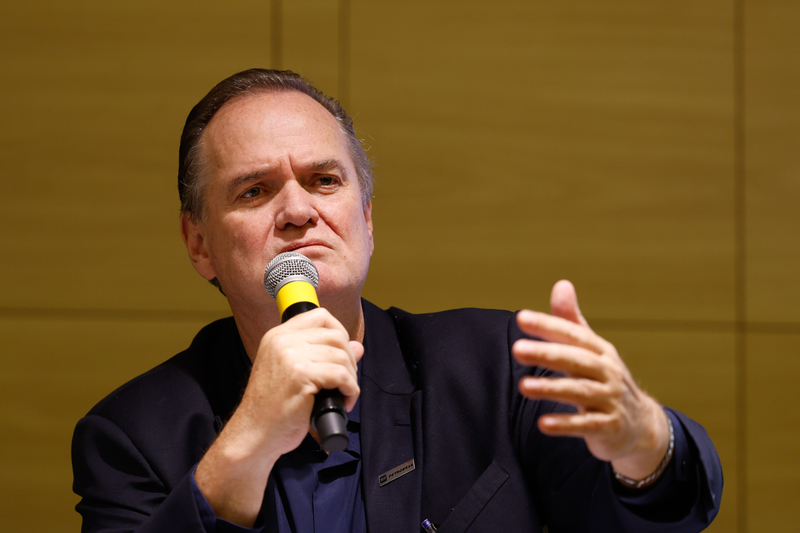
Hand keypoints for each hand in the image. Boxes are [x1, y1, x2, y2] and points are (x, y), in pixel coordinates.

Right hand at [196, 307, 362, 525]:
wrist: (254, 435)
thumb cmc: (273, 409)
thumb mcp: (295, 374)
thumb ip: (323, 356)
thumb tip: (357, 346)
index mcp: (278, 336)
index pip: (319, 316)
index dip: (339, 332)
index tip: (343, 354)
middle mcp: (282, 340)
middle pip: (336, 336)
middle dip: (349, 360)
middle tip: (344, 382)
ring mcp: (291, 356)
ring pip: (342, 355)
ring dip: (351, 378)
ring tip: (343, 395)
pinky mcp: (301, 375)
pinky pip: (341, 375)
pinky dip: (350, 390)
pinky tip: (344, 402)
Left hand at [512, 280, 669, 480]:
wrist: (641, 425)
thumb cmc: (606, 380)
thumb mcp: (591, 350)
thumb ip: (571, 321)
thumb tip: (561, 284)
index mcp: (600, 351)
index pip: (573, 334)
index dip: (548, 325)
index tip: (521, 317)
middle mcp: (608, 372)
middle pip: (576, 360)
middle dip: (547, 353)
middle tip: (517, 349)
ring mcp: (611, 400)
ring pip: (580, 391)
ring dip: (551, 388)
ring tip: (523, 386)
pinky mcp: (610, 427)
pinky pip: (587, 424)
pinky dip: (566, 424)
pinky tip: (543, 424)